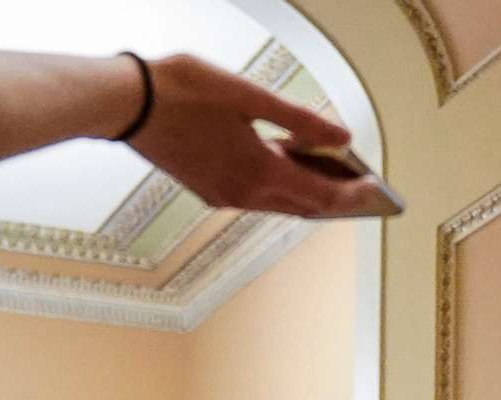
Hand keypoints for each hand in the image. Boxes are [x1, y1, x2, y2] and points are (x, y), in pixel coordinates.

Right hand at [132, 55, 391, 218]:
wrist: (124, 103)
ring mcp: (224, 196)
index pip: (322, 196)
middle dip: (337, 198)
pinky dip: (279, 185)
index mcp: (258, 171)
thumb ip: (300, 120)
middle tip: (361, 184)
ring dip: (307, 191)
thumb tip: (341, 137)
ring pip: (280, 204)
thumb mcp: (249, 96)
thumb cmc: (181, 90)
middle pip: (305, 207)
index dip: (354, 193)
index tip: (376, 186)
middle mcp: (244, 194)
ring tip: (331, 170)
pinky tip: (286, 162)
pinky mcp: (209, 190)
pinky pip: (257, 197)